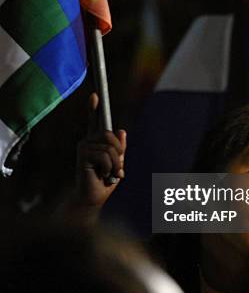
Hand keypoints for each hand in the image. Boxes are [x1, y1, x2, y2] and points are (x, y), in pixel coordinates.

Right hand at [72, 93, 126, 217]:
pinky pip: (106, 156)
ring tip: (109, 174)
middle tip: (116, 168)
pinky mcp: (83, 154)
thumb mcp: (117, 163)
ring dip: (116, 164)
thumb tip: (121, 129)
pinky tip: (103, 176)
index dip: (94, 108)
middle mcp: (88, 141)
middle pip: (111, 135)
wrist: (93, 198)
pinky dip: (110, 168)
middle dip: (119, 153)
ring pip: (111, 148)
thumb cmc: (105, 181)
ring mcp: (84, 146)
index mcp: (96, 142)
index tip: (95, 95)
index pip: (95, 122)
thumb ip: (120, 148)